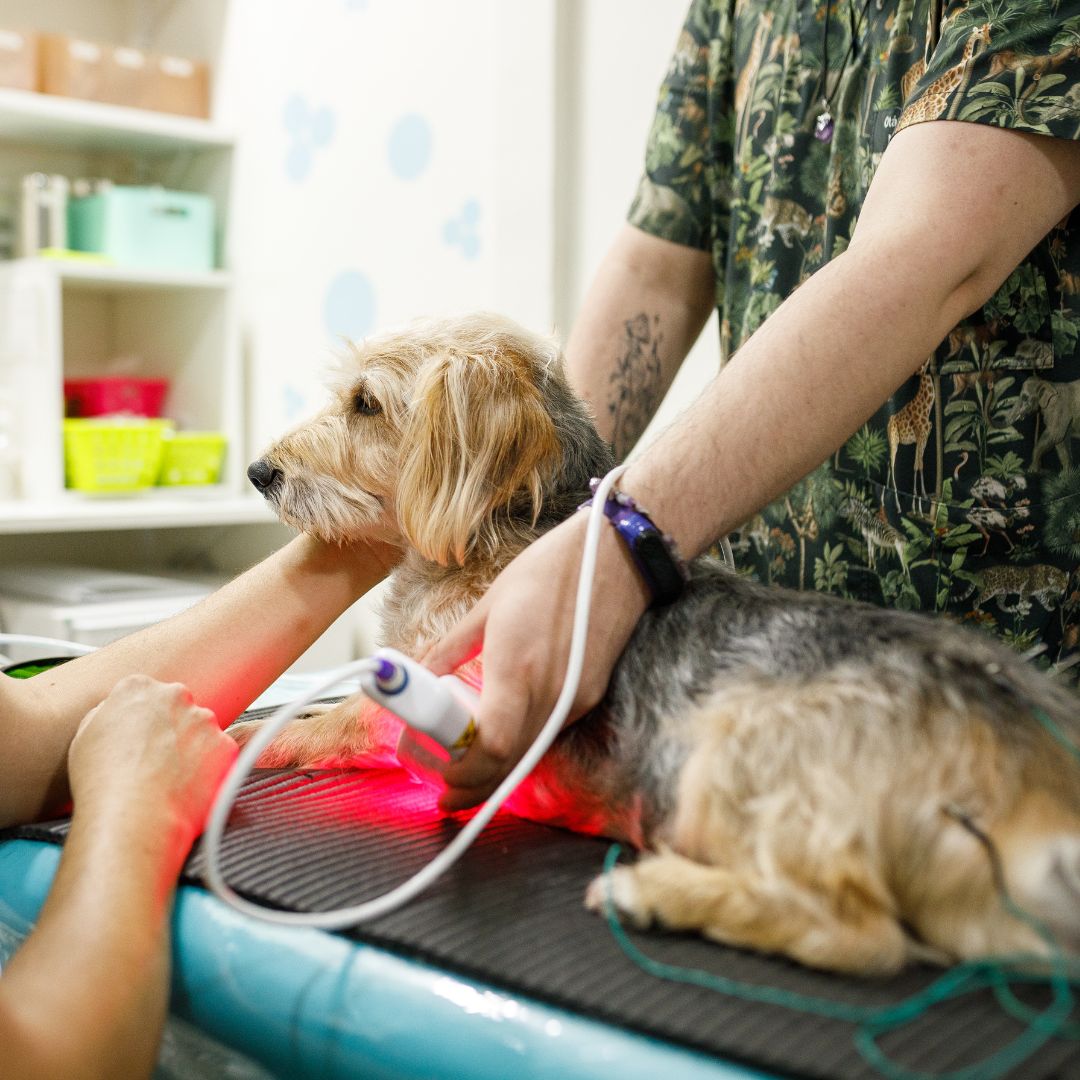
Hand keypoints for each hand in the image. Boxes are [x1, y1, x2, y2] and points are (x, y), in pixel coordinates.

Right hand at [68, 675, 236, 848]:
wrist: (132, 818)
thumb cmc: (102, 784)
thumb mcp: (85, 737)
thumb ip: (108, 714)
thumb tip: (121, 715)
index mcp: (137, 688)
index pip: (145, 693)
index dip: (142, 720)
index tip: (140, 740)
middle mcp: (175, 696)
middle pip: (177, 708)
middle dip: (171, 729)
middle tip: (156, 761)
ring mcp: (204, 719)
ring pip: (201, 730)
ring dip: (192, 749)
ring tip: (169, 780)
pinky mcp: (225, 744)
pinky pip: (220, 754)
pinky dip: (210, 769)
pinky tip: (187, 787)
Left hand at [424, 511, 649, 809]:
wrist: (619, 557)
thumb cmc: (552, 569)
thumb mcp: (490, 604)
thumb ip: (451, 647)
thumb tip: (419, 674)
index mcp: (518, 667)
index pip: (492, 745)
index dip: (461, 770)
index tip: (434, 774)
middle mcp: (551, 692)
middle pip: (510, 764)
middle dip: (472, 786)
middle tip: (443, 793)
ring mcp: (575, 699)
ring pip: (530, 755)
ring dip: (496, 773)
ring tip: (463, 773)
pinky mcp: (589, 695)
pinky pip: (547, 734)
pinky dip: (520, 749)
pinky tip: (500, 741)